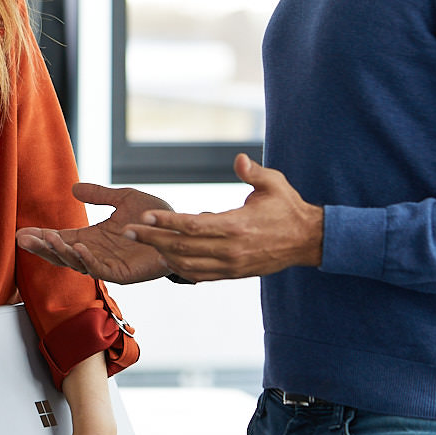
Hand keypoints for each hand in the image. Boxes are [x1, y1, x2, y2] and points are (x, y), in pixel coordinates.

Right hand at [17, 184, 175, 284]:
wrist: (181, 230)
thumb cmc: (155, 217)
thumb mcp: (123, 199)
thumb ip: (99, 195)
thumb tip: (74, 188)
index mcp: (93, 237)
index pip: (62, 238)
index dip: (43, 236)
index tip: (22, 232)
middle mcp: (96, 253)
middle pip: (62, 253)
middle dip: (42, 247)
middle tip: (24, 239)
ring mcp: (108, 265)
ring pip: (76, 262)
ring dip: (60, 251)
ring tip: (47, 238)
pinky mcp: (122, 274)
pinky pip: (99, 269)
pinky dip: (86, 259)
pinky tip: (76, 247)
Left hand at [122, 154, 322, 280]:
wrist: (308, 241)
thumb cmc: (288, 208)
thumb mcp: (274, 184)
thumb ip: (253, 173)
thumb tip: (239, 159)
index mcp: (236, 226)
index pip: (192, 226)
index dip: (166, 222)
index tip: (145, 218)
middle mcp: (231, 249)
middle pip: (182, 246)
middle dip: (152, 239)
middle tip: (128, 232)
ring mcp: (231, 265)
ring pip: (188, 263)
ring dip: (162, 254)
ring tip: (143, 243)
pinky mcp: (233, 274)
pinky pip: (200, 275)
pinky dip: (180, 268)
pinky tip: (166, 258)